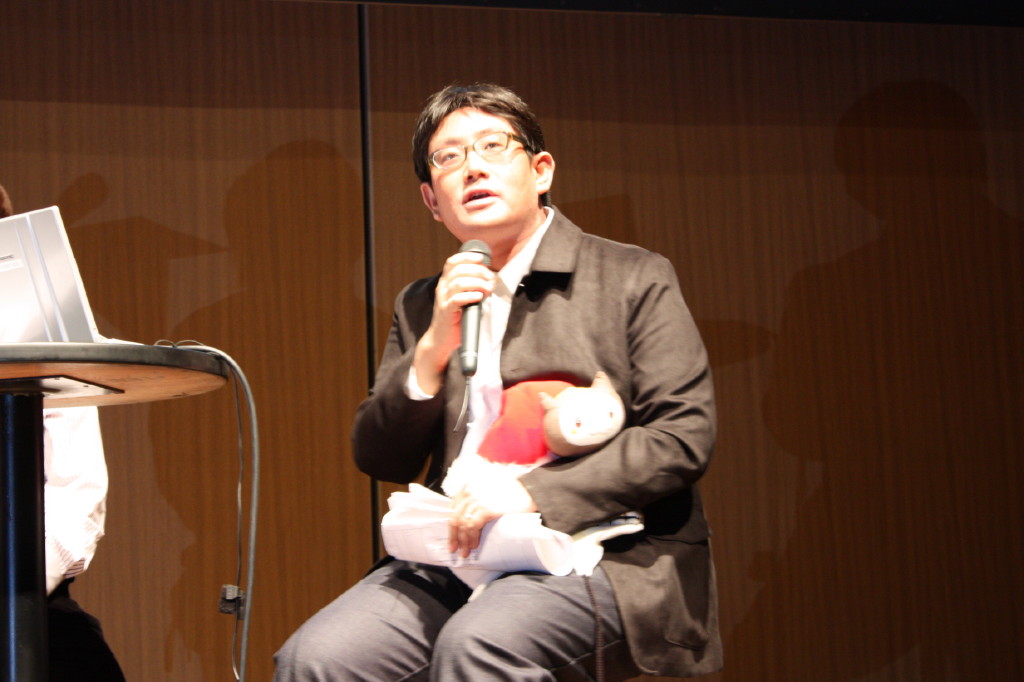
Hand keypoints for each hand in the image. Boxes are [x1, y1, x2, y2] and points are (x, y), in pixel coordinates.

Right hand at [413, 249, 494, 394]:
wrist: (442, 340)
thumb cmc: (456, 319)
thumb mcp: (463, 299)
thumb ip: (472, 287)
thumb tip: (491, 278)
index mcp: (445, 282)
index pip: (452, 262)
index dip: (467, 257)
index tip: (482, 259)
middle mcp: (442, 288)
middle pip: (459, 270)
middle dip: (478, 271)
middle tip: (491, 279)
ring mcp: (443, 299)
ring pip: (458, 282)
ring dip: (477, 283)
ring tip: (488, 288)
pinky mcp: (446, 312)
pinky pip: (457, 299)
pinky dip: (470, 295)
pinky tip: (479, 297)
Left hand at [448, 477, 536, 557]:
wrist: (531, 490)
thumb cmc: (513, 492)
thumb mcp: (490, 489)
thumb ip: (478, 497)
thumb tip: (467, 516)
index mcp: (471, 485)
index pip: (454, 507)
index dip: (452, 524)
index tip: (453, 535)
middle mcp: (471, 490)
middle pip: (455, 516)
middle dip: (454, 535)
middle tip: (454, 548)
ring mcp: (478, 499)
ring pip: (463, 524)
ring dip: (463, 540)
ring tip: (466, 551)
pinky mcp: (487, 508)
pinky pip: (473, 526)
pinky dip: (472, 538)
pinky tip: (475, 545)